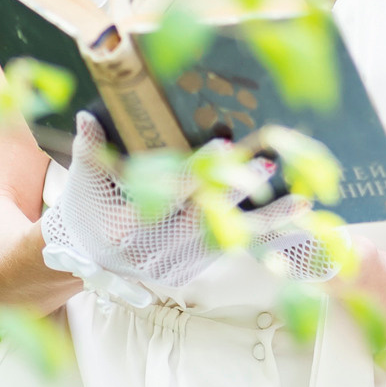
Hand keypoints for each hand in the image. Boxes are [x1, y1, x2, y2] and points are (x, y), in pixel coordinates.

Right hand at [39, 112, 319, 304]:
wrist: (84, 256)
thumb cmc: (86, 209)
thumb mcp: (82, 180)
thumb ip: (89, 148)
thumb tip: (88, 115)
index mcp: (125, 229)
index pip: (168, 194)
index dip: (198, 171)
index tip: (225, 147)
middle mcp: (154, 253)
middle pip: (205, 222)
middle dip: (240, 194)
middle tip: (270, 165)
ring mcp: (175, 266)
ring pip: (228, 244)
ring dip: (268, 224)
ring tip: (303, 202)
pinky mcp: (191, 271)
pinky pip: (232, 254)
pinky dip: (266, 243)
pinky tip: (298, 229)